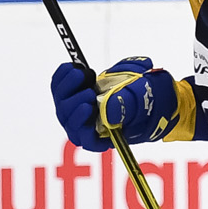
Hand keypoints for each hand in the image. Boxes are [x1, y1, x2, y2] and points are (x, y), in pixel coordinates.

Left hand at [50, 58, 185, 150]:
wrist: (146, 81)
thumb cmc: (149, 97)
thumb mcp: (143, 100)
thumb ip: (127, 106)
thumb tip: (109, 111)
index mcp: (107, 134)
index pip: (88, 140)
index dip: (84, 129)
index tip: (90, 107)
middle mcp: (89, 124)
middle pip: (71, 121)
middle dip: (75, 105)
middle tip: (89, 91)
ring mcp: (79, 109)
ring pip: (62, 103)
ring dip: (67, 87)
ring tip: (82, 74)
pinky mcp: (73, 92)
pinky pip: (58, 86)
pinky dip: (63, 75)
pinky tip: (73, 67)